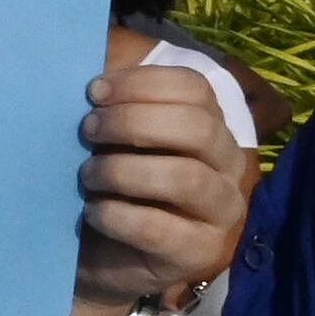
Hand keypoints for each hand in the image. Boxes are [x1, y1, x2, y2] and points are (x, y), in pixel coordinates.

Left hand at [71, 63, 251, 315]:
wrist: (95, 256)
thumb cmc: (103, 183)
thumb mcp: (104, 135)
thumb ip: (107, 99)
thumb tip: (90, 59)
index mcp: (208, 127)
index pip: (195, 88)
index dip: (141, 84)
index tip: (92, 92)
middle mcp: (227, 165)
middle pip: (197, 127)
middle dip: (132, 122)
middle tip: (87, 131)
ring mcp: (221, 211)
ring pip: (184, 177)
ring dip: (122, 171)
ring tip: (88, 175)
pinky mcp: (201, 252)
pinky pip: (160, 228)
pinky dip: (117, 215)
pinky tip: (93, 212)